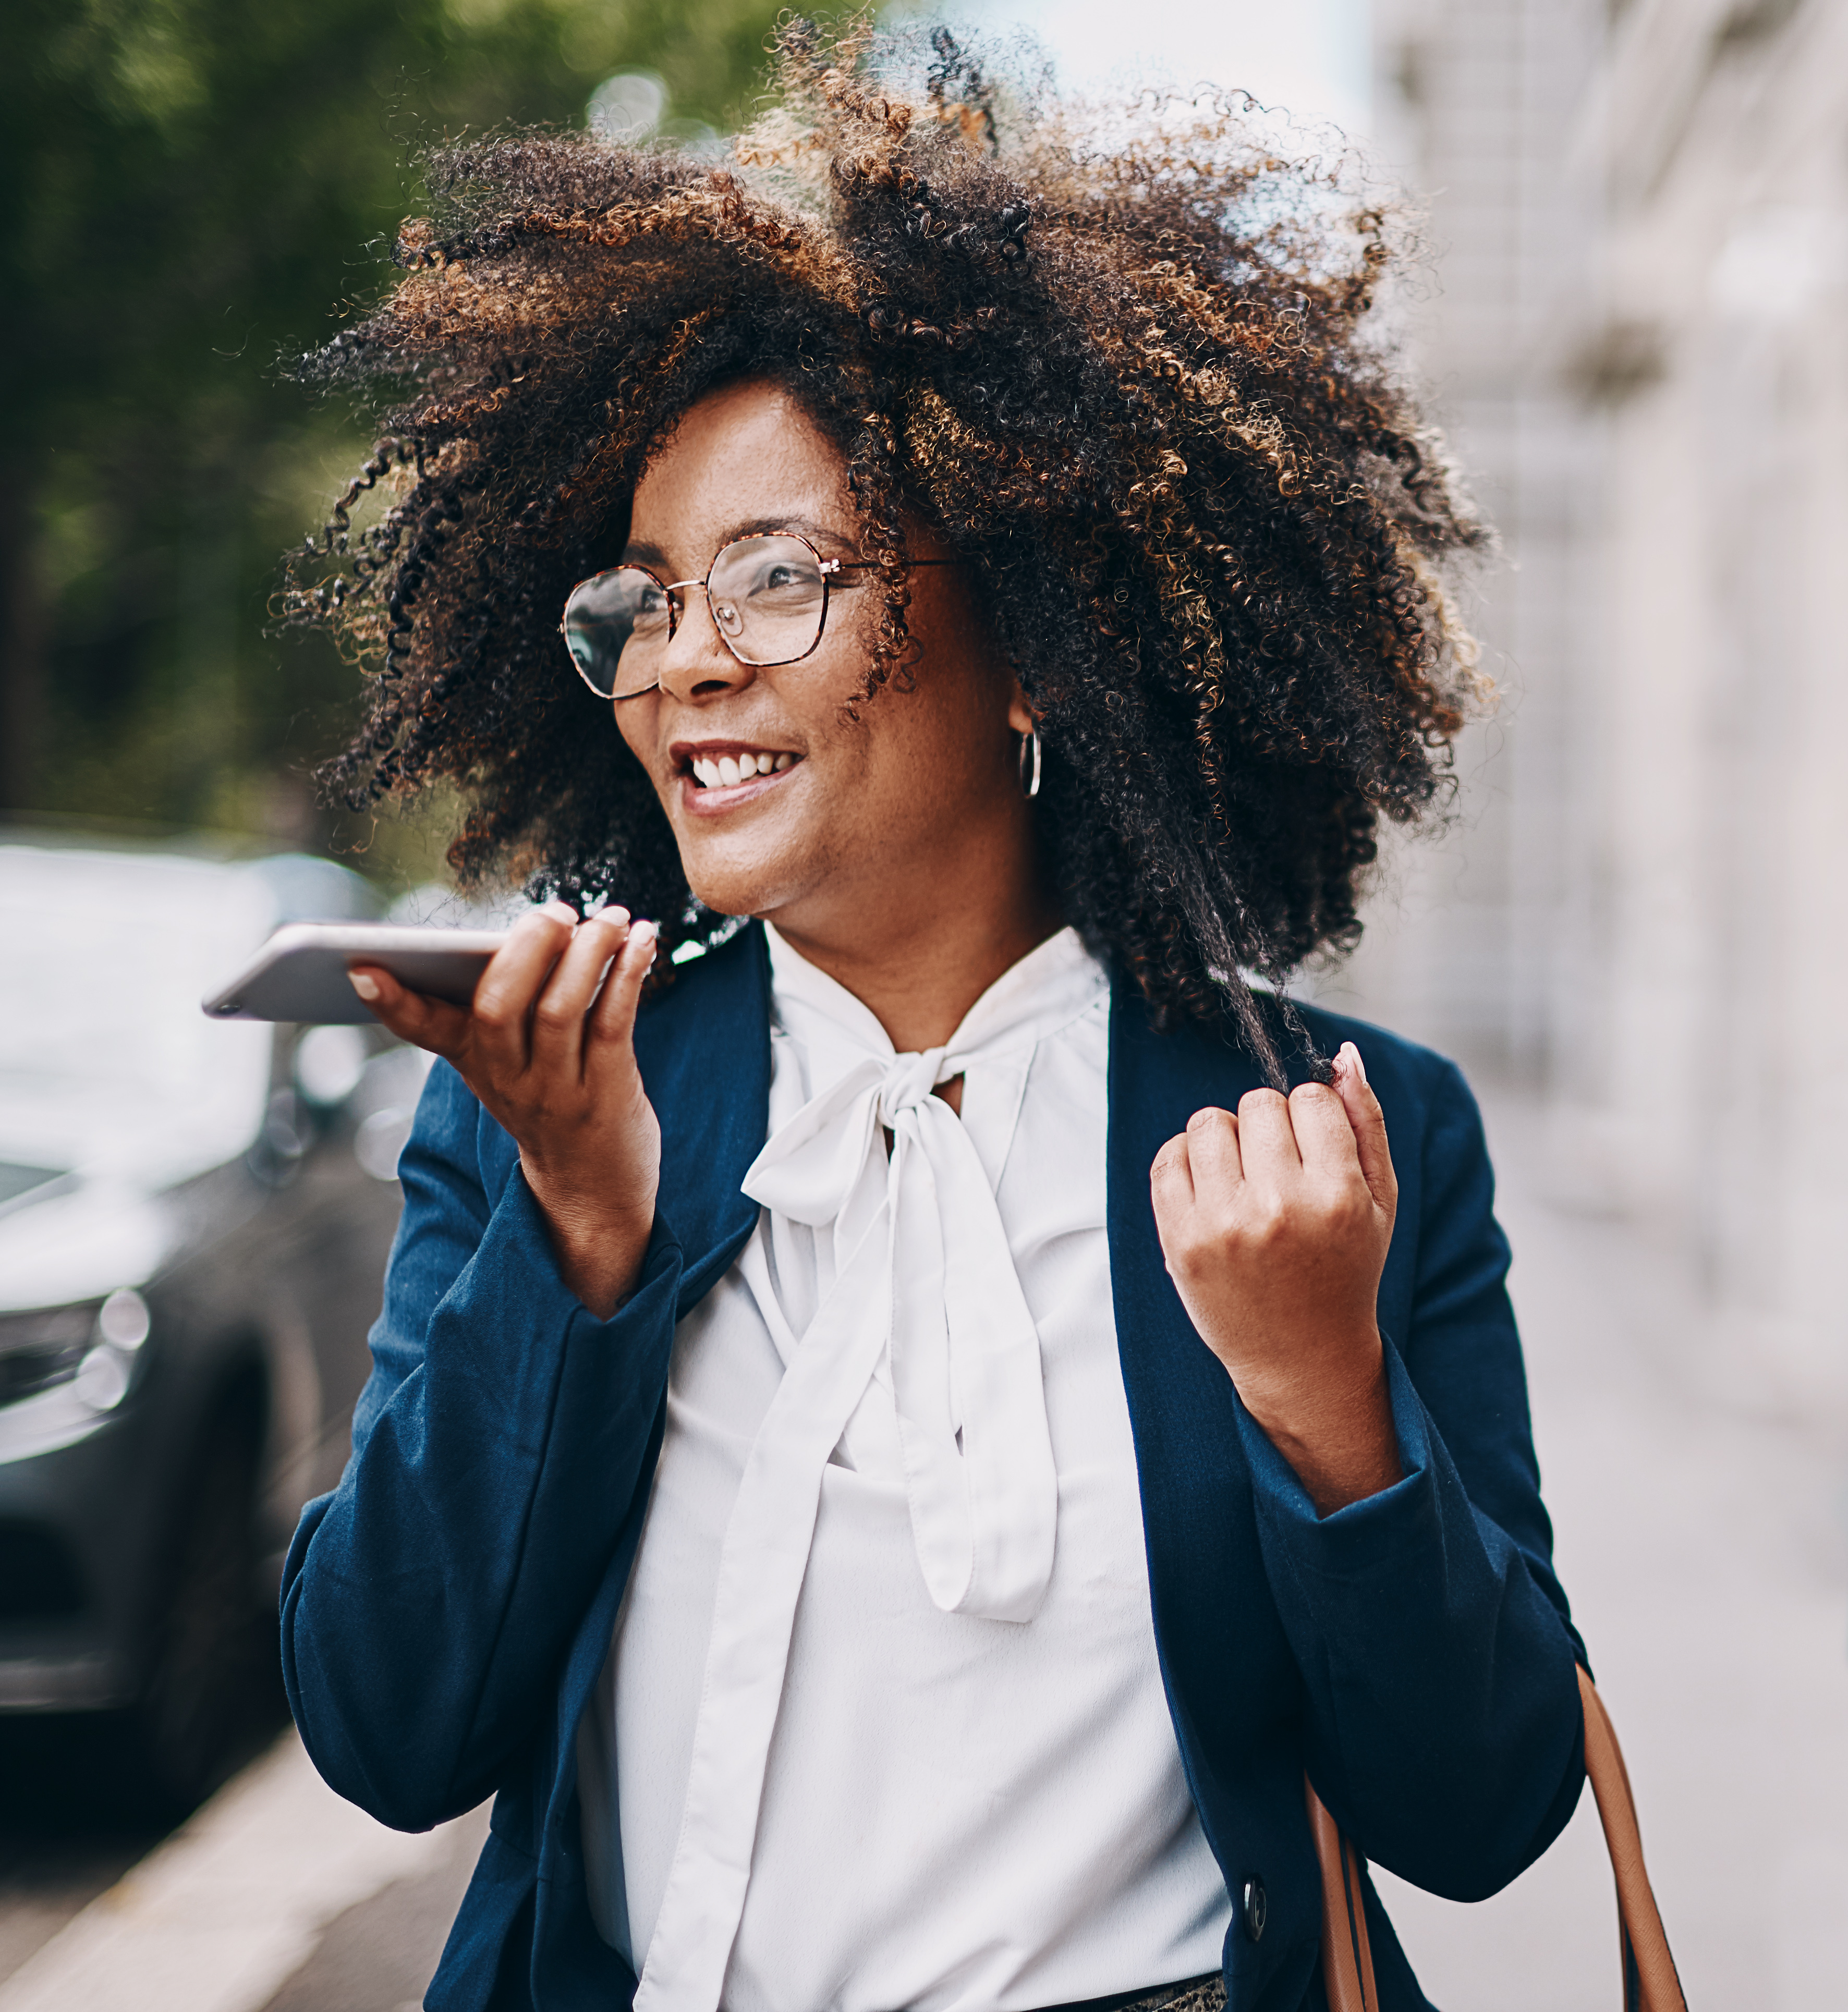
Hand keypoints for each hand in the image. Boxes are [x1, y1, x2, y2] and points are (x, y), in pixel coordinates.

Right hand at [350, 900, 661, 1318]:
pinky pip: (613, 1020)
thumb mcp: (508, 1068)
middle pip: (498, 1005)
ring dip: (589, 951)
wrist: (591, 1192)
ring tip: (613, 917)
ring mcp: (556, 1090)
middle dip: (525, 947)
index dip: (392, 1001)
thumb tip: (530, 931)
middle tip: (557, 911)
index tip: (361, 968)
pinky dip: (630, 972)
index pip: (424, 1029)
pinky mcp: (607, 1092)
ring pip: (559, 1008)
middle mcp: (508, 1078)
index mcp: (474, 1062)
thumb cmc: (551, 1107)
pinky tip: (645, 940)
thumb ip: (504, 1010)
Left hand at [1150, 1042, 1400, 1514]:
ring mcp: (1224, 1226)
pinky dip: (1187, 1162)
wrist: (1301, 1356)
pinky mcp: (1181, 1241)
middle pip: (1257, 1104)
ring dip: (1225, 1140)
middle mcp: (1278, 1208)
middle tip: (1279, 1171)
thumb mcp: (1379, 1201)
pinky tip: (1213, 1192)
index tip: (1313, 1153)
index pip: (1309, 1098)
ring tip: (1244, 1180)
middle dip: (1268, 1127)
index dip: (1311, 1118)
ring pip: (1208, 1122)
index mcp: (1337, 1196)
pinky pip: (1169, 1158)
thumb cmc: (1344, 1270)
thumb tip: (1343, 1055)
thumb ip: (1366, 1122)